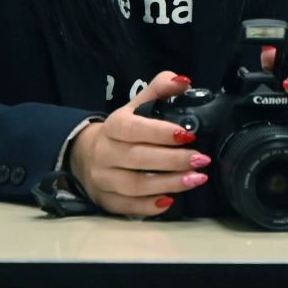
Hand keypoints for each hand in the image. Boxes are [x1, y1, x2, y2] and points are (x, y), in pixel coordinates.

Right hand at [70, 71, 210, 216]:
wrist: (85, 153)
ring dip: (168, 184)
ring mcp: (102, 179)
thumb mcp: (136, 106)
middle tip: (201, 160)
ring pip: (134, 185)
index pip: (134, 129)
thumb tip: (183, 81)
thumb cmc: (122, 129)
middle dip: (173, 160)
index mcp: (113, 126)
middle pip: (138, 158)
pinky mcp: (105, 200)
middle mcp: (104, 152)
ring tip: (196, 179)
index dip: (161, 132)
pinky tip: (171, 201)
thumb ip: (159, 89)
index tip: (189, 135)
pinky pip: (127, 207)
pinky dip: (149, 206)